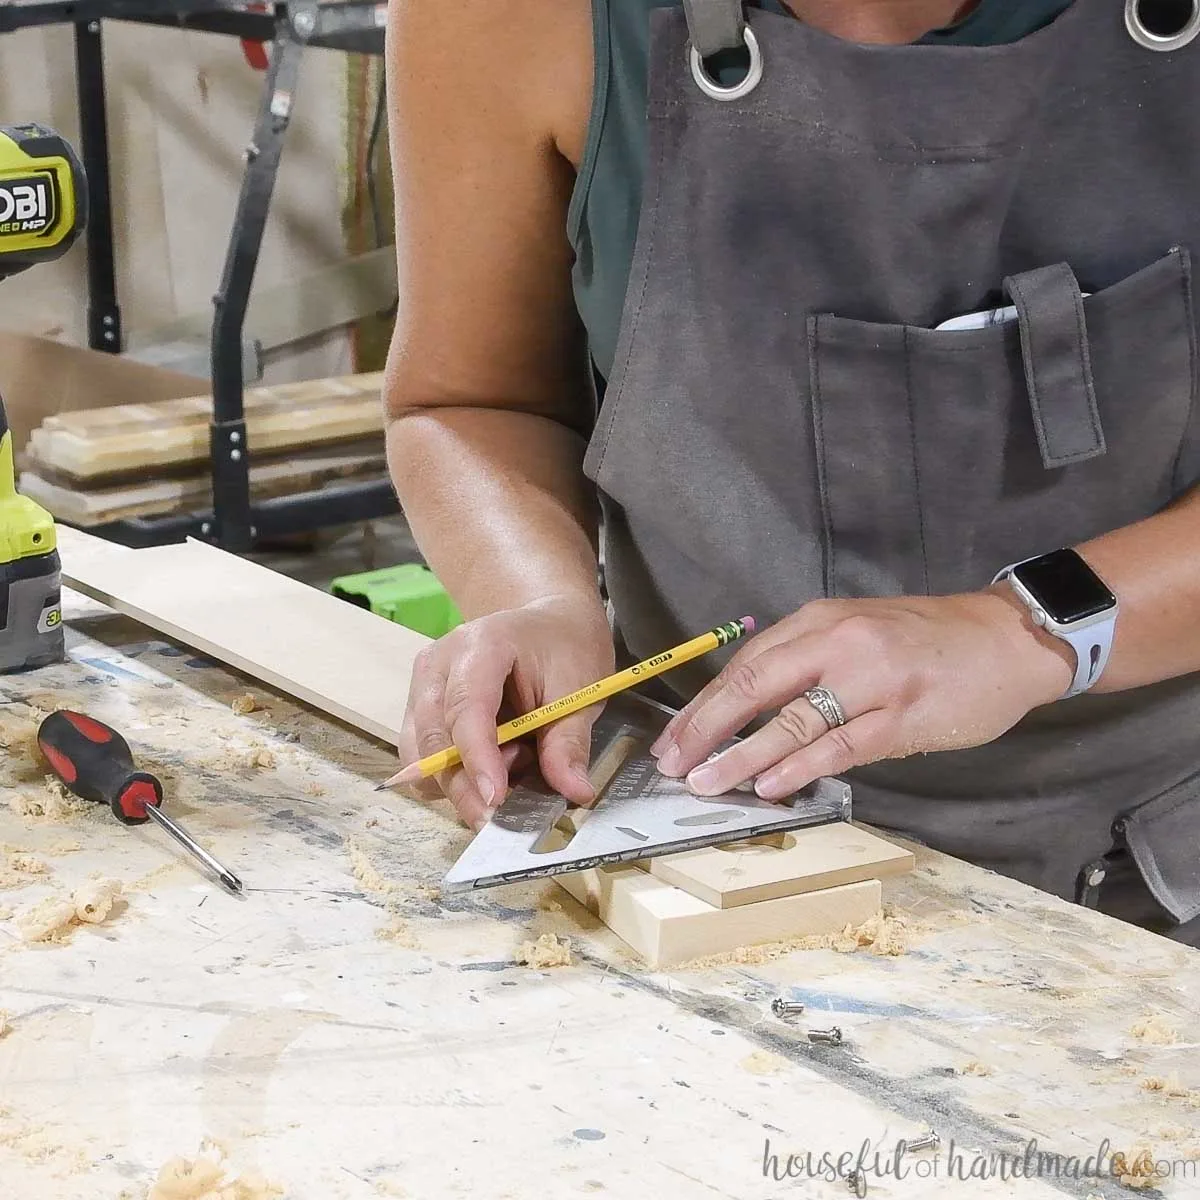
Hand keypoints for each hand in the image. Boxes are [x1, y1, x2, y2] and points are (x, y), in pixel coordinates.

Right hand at [397, 595, 614, 828]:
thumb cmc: (564, 647)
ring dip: (460, 779)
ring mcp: (422, 685)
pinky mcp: (419, 708)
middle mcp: (438, 663)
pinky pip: (423, 757)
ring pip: (420, 754)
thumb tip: (574, 791)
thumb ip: (570, 741)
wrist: (546, 621)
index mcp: (481, 645)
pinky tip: (495, 761)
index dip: (477, 759)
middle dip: (465, 785)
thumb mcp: (581, 689)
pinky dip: (455, 774)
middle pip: (434, 738)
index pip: (466, 709)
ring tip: (513, 764)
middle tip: (506, 814)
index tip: (496, 801)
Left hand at [650, 590, 1074, 799]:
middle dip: (707, 728)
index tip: (675, 737)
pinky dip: (800, 767)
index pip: (747, 664)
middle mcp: (840, 643)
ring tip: (708, 783)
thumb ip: (807, 659)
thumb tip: (747, 708)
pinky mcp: (903, 717)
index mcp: (821, 621)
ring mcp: (872, 680)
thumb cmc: (926, 639)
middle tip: (673, 763)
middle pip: (756, 685)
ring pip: (793, 720)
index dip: (706, 705)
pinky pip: (841, 745)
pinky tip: (770, 786)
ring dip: (743, 755)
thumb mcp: (857, 629)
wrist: (1006, 638)